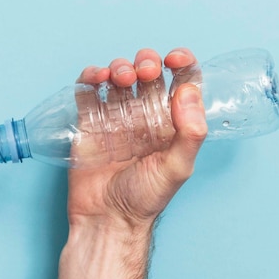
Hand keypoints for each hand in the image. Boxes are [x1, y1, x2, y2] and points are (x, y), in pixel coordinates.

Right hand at [67, 47, 207, 235]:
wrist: (106, 219)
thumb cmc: (145, 199)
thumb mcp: (178, 168)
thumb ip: (190, 132)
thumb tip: (188, 91)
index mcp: (171, 123)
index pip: (182, 82)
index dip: (181, 64)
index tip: (175, 59)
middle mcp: (144, 116)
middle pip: (148, 73)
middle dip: (147, 62)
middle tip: (145, 71)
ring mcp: (115, 117)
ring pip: (118, 77)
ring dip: (120, 66)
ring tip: (120, 77)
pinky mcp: (88, 122)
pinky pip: (88, 90)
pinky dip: (90, 76)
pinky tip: (97, 79)